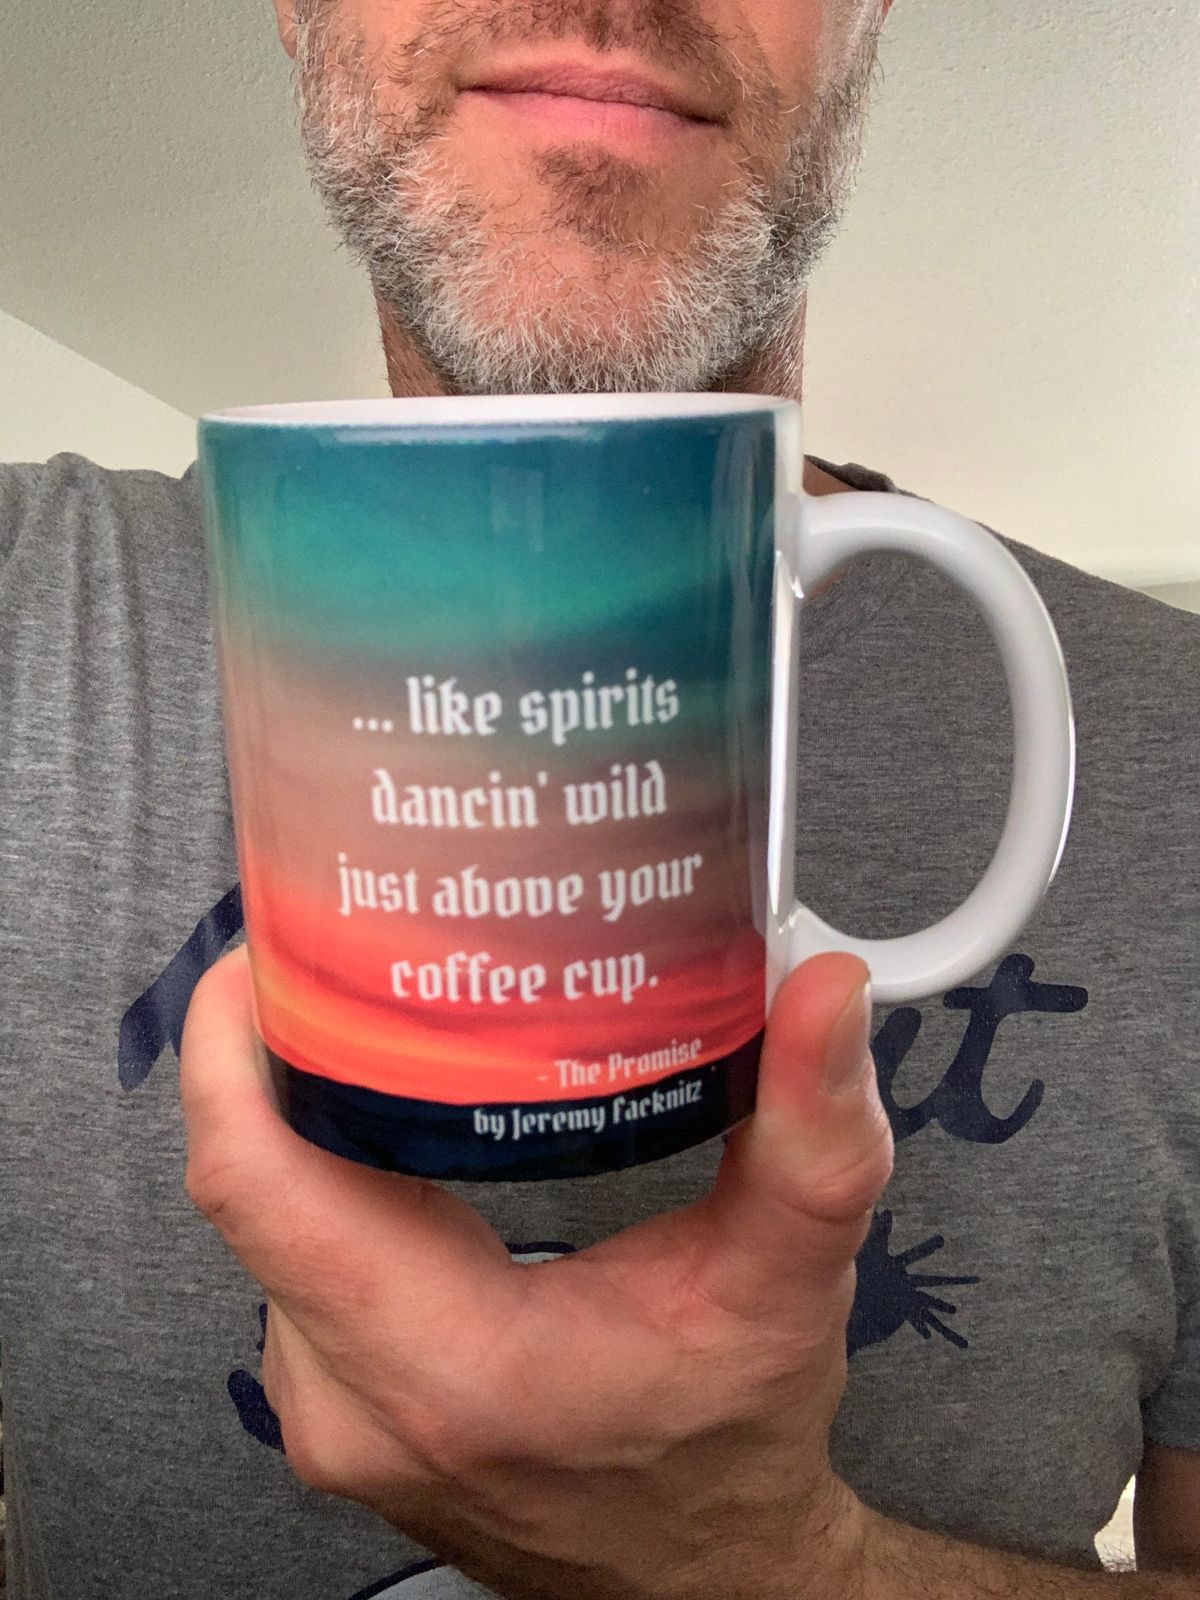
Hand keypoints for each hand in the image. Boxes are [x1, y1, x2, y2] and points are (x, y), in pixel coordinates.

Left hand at [181, 949, 892, 1599]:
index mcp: (450, 1363)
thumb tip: (824, 995)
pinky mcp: (331, 1402)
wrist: (702, 1575)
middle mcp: (352, 1400)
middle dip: (280, 1049)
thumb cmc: (732, 1442)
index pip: (261, 1188)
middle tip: (340, 945)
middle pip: (253, 1185)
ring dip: (297, 1112)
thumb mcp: (790, 1285)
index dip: (232, 1054)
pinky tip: (374, 1115)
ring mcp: (328, 1410)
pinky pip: (286, 1257)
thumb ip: (814, 1134)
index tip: (262, 955)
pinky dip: (316, 1175)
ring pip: (263, 1221)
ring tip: (361, 1012)